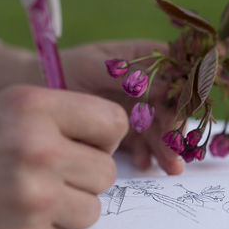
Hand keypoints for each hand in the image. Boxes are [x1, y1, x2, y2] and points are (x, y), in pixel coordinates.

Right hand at [0, 85, 127, 228]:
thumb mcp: (21, 112)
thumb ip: (70, 117)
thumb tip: (122, 132)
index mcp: (34, 106)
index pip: (115, 122)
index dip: (103, 136)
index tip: (81, 141)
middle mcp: (34, 148)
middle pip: (107, 170)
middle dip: (84, 174)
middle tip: (47, 171)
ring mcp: (30, 196)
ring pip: (94, 207)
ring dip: (69, 204)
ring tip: (32, 193)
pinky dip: (48, 228)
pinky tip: (18, 215)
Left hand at [59, 40, 183, 174]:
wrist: (45, 88)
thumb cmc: (71, 68)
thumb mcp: (99, 66)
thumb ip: (132, 76)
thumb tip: (169, 87)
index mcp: (148, 60)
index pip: (177, 77)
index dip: (183, 97)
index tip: (180, 117)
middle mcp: (150, 85)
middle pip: (172, 108)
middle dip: (175, 130)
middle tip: (175, 152)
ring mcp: (142, 107)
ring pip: (161, 128)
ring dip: (167, 147)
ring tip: (170, 167)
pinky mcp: (131, 128)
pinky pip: (144, 142)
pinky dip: (146, 153)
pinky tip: (142, 162)